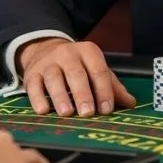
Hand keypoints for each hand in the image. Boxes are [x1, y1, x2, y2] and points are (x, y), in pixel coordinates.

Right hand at [17, 38, 136, 116]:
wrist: (44, 50)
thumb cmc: (77, 66)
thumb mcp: (95, 69)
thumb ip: (112, 86)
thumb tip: (130, 103)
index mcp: (88, 52)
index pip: (98, 71)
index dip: (104, 90)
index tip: (107, 109)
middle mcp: (67, 54)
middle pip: (76, 74)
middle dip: (83, 94)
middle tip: (88, 113)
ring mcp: (48, 63)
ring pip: (54, 78)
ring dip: (60, 96)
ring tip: (67, 113)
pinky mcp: (32, 73)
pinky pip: (33, 85)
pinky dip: (37, 98)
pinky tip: (43, 110)